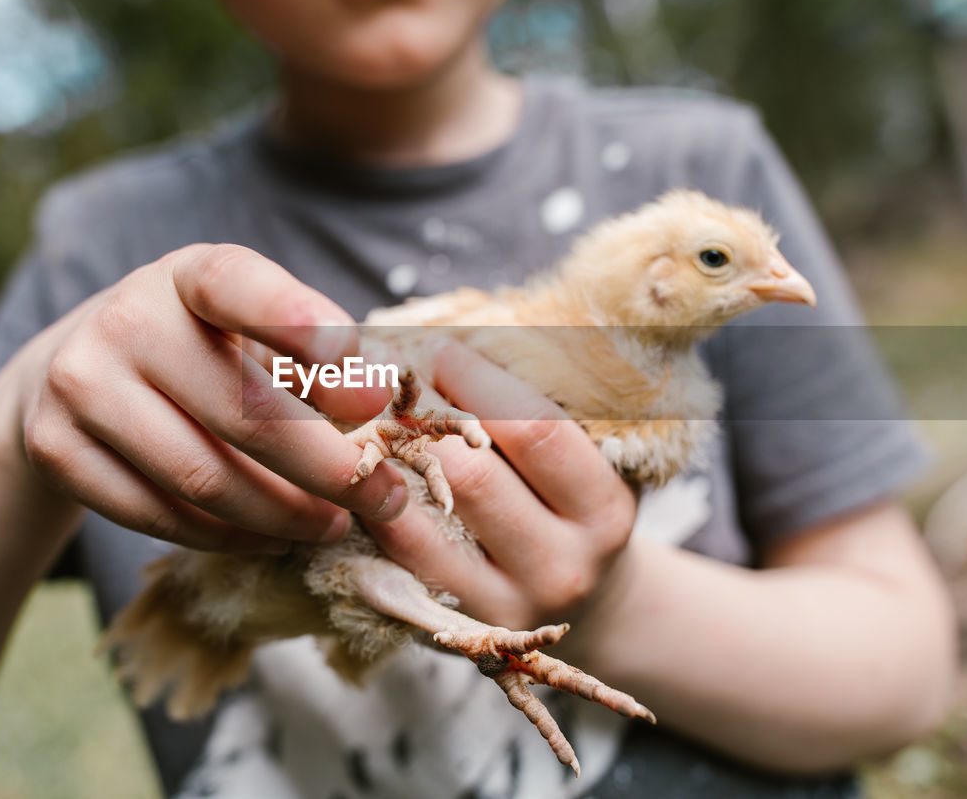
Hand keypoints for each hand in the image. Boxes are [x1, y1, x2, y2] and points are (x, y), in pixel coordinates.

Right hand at [12, 244, 408, 551]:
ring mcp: (79, 385)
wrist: (77, 372)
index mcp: (187, 275)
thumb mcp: (250, 327)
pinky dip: (229, 537)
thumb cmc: (199, 348)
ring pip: (204, 479)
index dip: (300, 324)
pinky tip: (272, 536)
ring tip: (333, 524)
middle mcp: (124, 319)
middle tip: (381, 498)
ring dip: (284, 516)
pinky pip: (159, 515)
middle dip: (329, 469)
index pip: (239, 286)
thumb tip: (378, 400)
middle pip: (243, 413)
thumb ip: (316, 357)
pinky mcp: (56, 450)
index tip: (365, 378)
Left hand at [364, 341, 637, 630]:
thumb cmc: (575, 511)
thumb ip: (535, 412)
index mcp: (604, 509)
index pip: (537, 431)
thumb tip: (449, 338)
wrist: (594, 610)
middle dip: (423, 417)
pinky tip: (362, 471)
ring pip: (424, 520)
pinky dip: (373, 505)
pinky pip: (398, 558)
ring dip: (387, 459)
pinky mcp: (457, 627)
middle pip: (474, 476)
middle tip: (390, 379)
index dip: (479, 381)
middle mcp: (562, 565)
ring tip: (367, 417)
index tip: (441, 348)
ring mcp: (507, 605)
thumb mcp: (586, 463)